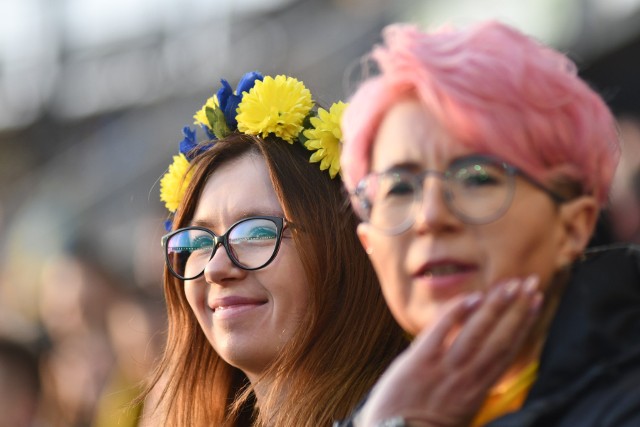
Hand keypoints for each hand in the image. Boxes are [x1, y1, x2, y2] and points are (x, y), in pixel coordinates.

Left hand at [356, 276, 542, 426]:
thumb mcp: (460, 412)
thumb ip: (470, 386)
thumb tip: (481, 367)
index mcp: (479, 389)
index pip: (507, 351)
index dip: (524, 325)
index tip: (535, 303)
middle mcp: (467, 377)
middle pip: (499, 337)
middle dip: (517, 308)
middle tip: (531, 282)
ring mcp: (444, 368)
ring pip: (477, 332)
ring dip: (496, 306)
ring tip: (511, 284)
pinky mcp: (419, 362)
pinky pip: (442, 331)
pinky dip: (458, 313)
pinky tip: (473, 297)